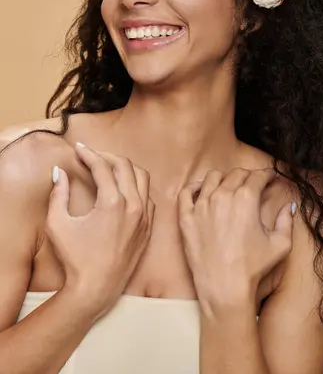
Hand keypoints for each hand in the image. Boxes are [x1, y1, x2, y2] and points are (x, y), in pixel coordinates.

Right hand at [45, 144, 154, 319]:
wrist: (95, 290)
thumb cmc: (75, 259)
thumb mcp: (58, 224)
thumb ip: (58, 194)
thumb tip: (60, 173)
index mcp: (113, 202)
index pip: (103, 167)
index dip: (89, 154)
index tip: (78, 149)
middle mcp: (134, 206)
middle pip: (125, 166)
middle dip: (107, 156)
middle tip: (92, 155)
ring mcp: (145, 217)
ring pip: (142, 178)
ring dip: (126, 168)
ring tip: (109, 167)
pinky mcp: (148, 228)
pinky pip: (149, 196)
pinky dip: (138, 186)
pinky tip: (124, 189)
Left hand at [177, 168, 294, 311]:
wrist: (225, 288)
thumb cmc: (253, 268)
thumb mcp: (280, 244)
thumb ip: (286, 220)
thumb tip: (289, 206)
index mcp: (246, 198)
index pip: (258, 176)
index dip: (267, 175)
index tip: (271, 178)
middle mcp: (223, 195)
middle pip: (236, 174)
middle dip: (248, 176)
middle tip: (253, 183)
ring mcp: (202, 205)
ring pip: (212, 177)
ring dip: (224, 178)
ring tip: (229, 185)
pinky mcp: (187, 217)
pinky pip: (186, 192)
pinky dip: (195, 187)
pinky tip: (202, 190)